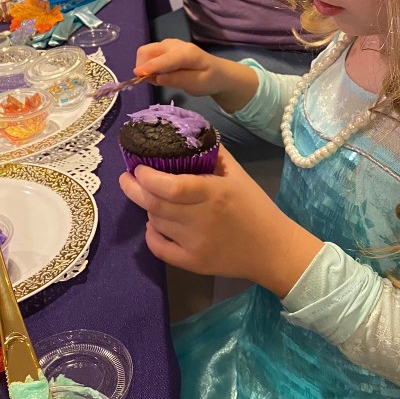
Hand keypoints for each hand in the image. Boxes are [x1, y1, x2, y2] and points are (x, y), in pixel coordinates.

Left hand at [119, 148, 322, 295]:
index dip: (147, 177)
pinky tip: (153, 224)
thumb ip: (212, 153)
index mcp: (214, 193)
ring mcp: (196, 244)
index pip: (171, 186)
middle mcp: (202, 219)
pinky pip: (159, 249)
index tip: (138, 167)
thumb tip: (186, 135)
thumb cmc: (255, 207)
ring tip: (151, 198)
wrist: (273, 249)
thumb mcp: (238, 175)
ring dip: (148, 208)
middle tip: (127, 178)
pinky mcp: (193, 264)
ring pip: (156, 223)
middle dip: (133, 189)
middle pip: (155, 205)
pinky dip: (150, 234)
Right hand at [134, 38, 258, 111]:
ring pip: (146, 52)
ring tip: (158, 80)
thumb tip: (157, 77)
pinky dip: (149, 66)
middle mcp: (174, 45)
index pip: (163, 59)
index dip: (149, 67)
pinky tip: (161, 74)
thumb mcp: (196, 84)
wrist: (218, 73)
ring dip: (145, 66)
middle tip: (151, 82)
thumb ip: (176, 80)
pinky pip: (150, 55)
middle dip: (142, 66)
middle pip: (147, 51)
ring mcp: (169, 45)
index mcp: (186, 53)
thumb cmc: (209, 80)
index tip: (137, 76)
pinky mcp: (165, 48)